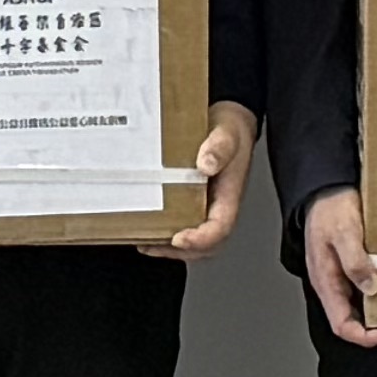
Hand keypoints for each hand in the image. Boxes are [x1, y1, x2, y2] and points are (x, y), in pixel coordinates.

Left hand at [151, 102, 258, 259]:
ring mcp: (207, 207)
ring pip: (195, 241)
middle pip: (207, 244)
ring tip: (146, 243)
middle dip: (181, 251)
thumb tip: (206, 164)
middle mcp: (219, 207)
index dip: (201, 238)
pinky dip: (167, 235)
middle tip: (153, 246)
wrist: (229, 124)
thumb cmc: (230, 131)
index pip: (221, 227)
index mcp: (230, 195)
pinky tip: (148, 230)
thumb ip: (219, 148)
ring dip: (172, 248)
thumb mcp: (227, 133)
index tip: (179, 239)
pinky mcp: (195, 203)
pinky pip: (186, 226)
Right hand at [301, 185, 376, 347]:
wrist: (327, 188)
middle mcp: (334, 285)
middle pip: (355, 322)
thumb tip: (371, 287)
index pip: (343, 325)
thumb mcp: (343, 232)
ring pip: (363, 309)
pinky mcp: (354, 268)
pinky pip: (368, 292)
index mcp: (326, 282)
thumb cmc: (329, 209)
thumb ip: (355, 261)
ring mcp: (343, 278)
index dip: (367, 336)